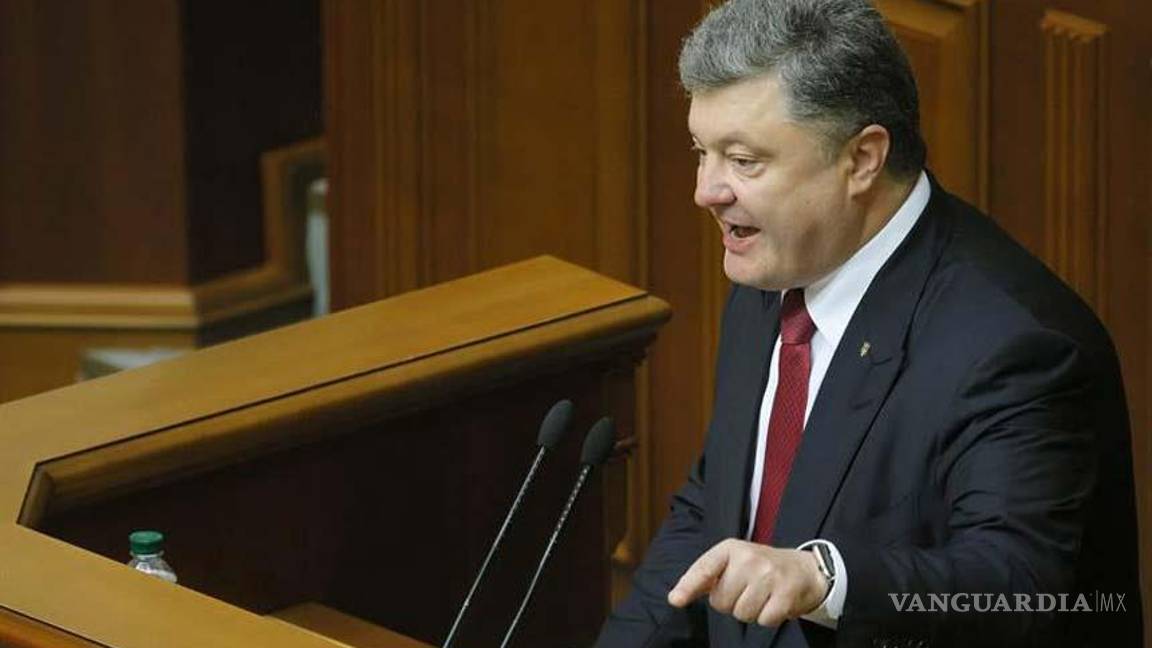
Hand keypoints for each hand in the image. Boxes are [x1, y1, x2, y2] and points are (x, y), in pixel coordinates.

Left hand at [667, 539, 828, 626]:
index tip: (675, 599)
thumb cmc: (760, 568)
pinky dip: (767, 618)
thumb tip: (675, 597)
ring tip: (761, 596)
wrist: (804, 568)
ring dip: (750, 612)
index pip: (704, 567)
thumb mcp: (732, 563)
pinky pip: (763, 620)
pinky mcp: (786, 593)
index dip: (688, 585)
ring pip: (742, 614)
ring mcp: (769, 574)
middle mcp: (749, 558)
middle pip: (721, 601)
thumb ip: (705, 578)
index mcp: (731, 548)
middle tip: (747, 591)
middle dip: (731, 604)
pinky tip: (774, 603)